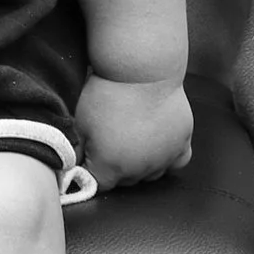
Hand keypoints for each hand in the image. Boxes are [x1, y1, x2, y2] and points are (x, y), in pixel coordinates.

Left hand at [75, 74, 192, 188]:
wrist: (141, 69)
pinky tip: (158, 143)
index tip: (90, 159)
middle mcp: (140, 169)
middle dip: (116, 168)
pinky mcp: (182, 142)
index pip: (99, 185)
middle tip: (110, 141)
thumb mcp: (80, 123)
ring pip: (151, 175)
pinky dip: (168, 158)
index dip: (92, 172)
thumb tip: (71, 168)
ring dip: (141, 164)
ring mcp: (164, 157)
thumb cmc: (107, 93)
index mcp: (111, 167)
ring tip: (133, 138)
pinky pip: (177, 161)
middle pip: (126, 181)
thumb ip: (76, 152)